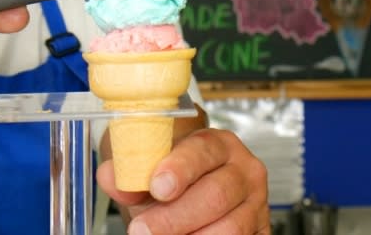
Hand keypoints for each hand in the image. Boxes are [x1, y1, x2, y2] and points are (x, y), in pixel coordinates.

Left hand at [98, 126, 270, 233]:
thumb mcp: (156, 172)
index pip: (203, 151)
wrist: (202, 192)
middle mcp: (244, 171)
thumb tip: (111, 176)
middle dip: (174, 217)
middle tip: (142, 230)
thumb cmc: (181, 180)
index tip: (157, 186)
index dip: (180, 169)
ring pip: (228, 228)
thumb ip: (132, 175)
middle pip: (215, 195)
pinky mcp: (259, 230)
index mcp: (220, 145)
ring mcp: (255, 204)